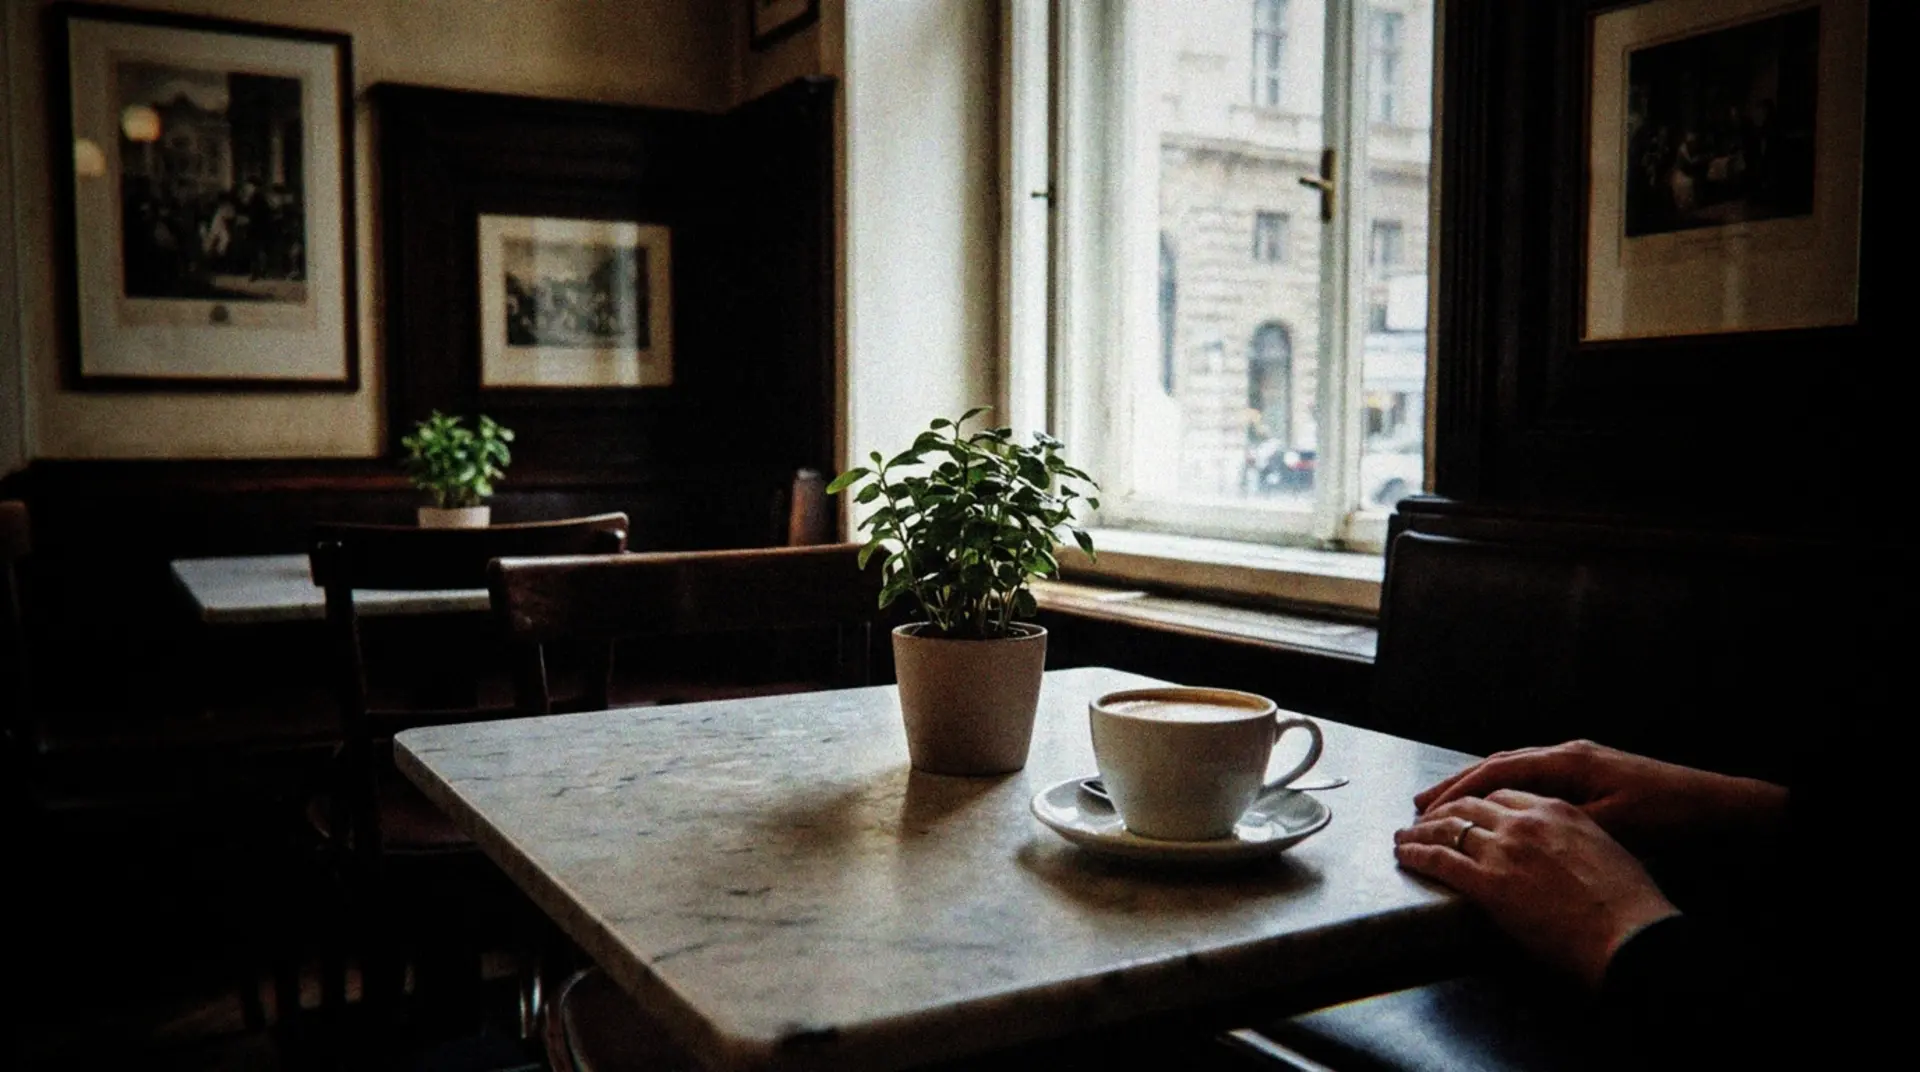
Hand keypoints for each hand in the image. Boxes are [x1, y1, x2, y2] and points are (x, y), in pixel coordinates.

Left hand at [1396, 789, 1678, 987]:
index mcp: (1556, 810)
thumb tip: (1560, 854)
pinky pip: (1441, 860)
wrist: (1630, 933)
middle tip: (1423, 818)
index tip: (1463, 807)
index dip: (1476, 799)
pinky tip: (1404, 855)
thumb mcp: (1605, 851)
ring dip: (1420, 830)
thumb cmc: (1628, 904)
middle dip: (1441, 810)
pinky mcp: (1489, 883)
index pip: (1502, 794)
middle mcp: (1526, 822)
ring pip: (1448, 828)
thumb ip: (1574, 841)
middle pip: (1469, 804)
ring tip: (1404, 835)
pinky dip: (1417, 854)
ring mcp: (1505, 850)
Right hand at [1414, 740, 1787, 850]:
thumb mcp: (1611, 823)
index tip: (1428, 811)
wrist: (1711, 805)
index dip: (1459, 791)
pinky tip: (1492, 806)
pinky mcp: (1587, 773)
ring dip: (1476, 786)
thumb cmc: (1665, 815)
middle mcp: (1567, 753)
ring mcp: (1576, 760)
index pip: (1498, 771)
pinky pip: (1530, 777)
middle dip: (1456, 784)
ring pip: (1512, 769)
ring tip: (1445, 806)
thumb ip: (1559, 819)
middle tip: (1420, 806)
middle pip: (1497, 764)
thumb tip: (1513, 826)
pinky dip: (1501, 790)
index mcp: (1568, 761)